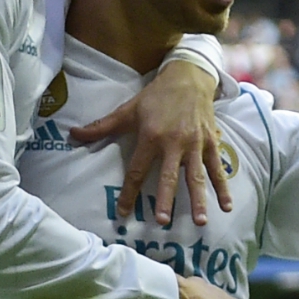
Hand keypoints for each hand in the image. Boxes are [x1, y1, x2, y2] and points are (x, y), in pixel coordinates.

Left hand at [71, 61, 231, 225]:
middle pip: (168, 176)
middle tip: (162, 221)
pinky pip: (217, 168)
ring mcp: (195, 144)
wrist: (189, 77)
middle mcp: (174, 142)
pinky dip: (223, 187)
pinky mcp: (211, 142)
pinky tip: (226, 206)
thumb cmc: (156, 96)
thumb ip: (102, 127)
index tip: (124, 213)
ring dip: (198, 199)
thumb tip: (72, 134)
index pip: (137, 170)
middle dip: (166, 199)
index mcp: (151, 136)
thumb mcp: (128, 109)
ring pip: (196, 176)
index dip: (129, 192)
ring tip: (200, 221)